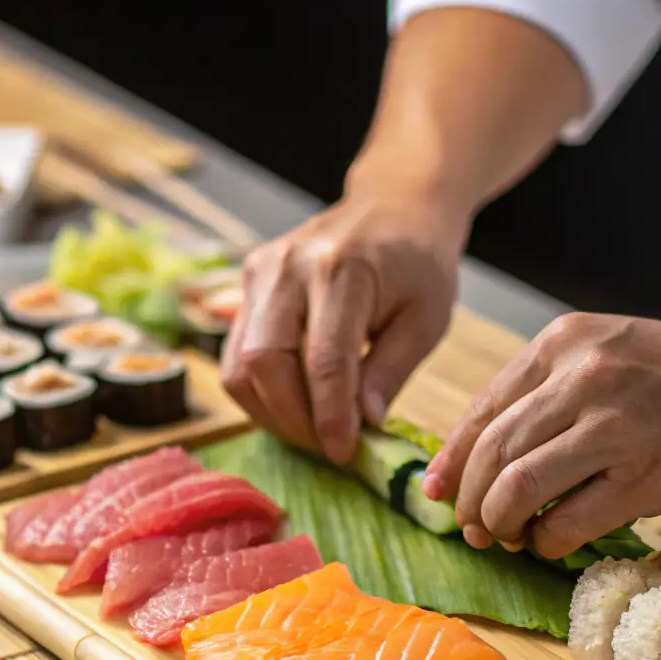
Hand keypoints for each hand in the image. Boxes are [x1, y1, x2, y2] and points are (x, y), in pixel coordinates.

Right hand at [221, 175, 463, 464]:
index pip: (325, 359)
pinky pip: (235, 354)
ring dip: (271, 412)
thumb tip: (361, 426)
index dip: (330, 416)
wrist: (395, 206)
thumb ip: (390, 372)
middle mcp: (291, 265)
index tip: (343, 453)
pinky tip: (294, 407)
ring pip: (239, 364)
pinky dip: (259, 393)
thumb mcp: (426, 320)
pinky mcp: (248, 281)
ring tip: (312, 431)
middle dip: (294, 419)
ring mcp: (261, 270)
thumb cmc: (419, 265)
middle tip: (327, 447)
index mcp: (344, 269)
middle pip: (265, 361)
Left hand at [422, 312, 660, 557]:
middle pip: (493, 452)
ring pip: (518, 487)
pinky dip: (546, 541)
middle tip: (473, 526)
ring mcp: (614, 428)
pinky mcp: (645, 476)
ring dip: (500, 523)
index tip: (437, 490)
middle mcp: (582, 379)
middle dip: (471, 499)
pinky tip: (551, 542)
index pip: (484, 409)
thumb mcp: (603, 351)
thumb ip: (545, 388)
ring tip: (506, 536)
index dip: (453, 459)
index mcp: (562, 344)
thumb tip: (482, 450)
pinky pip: (568, 521)